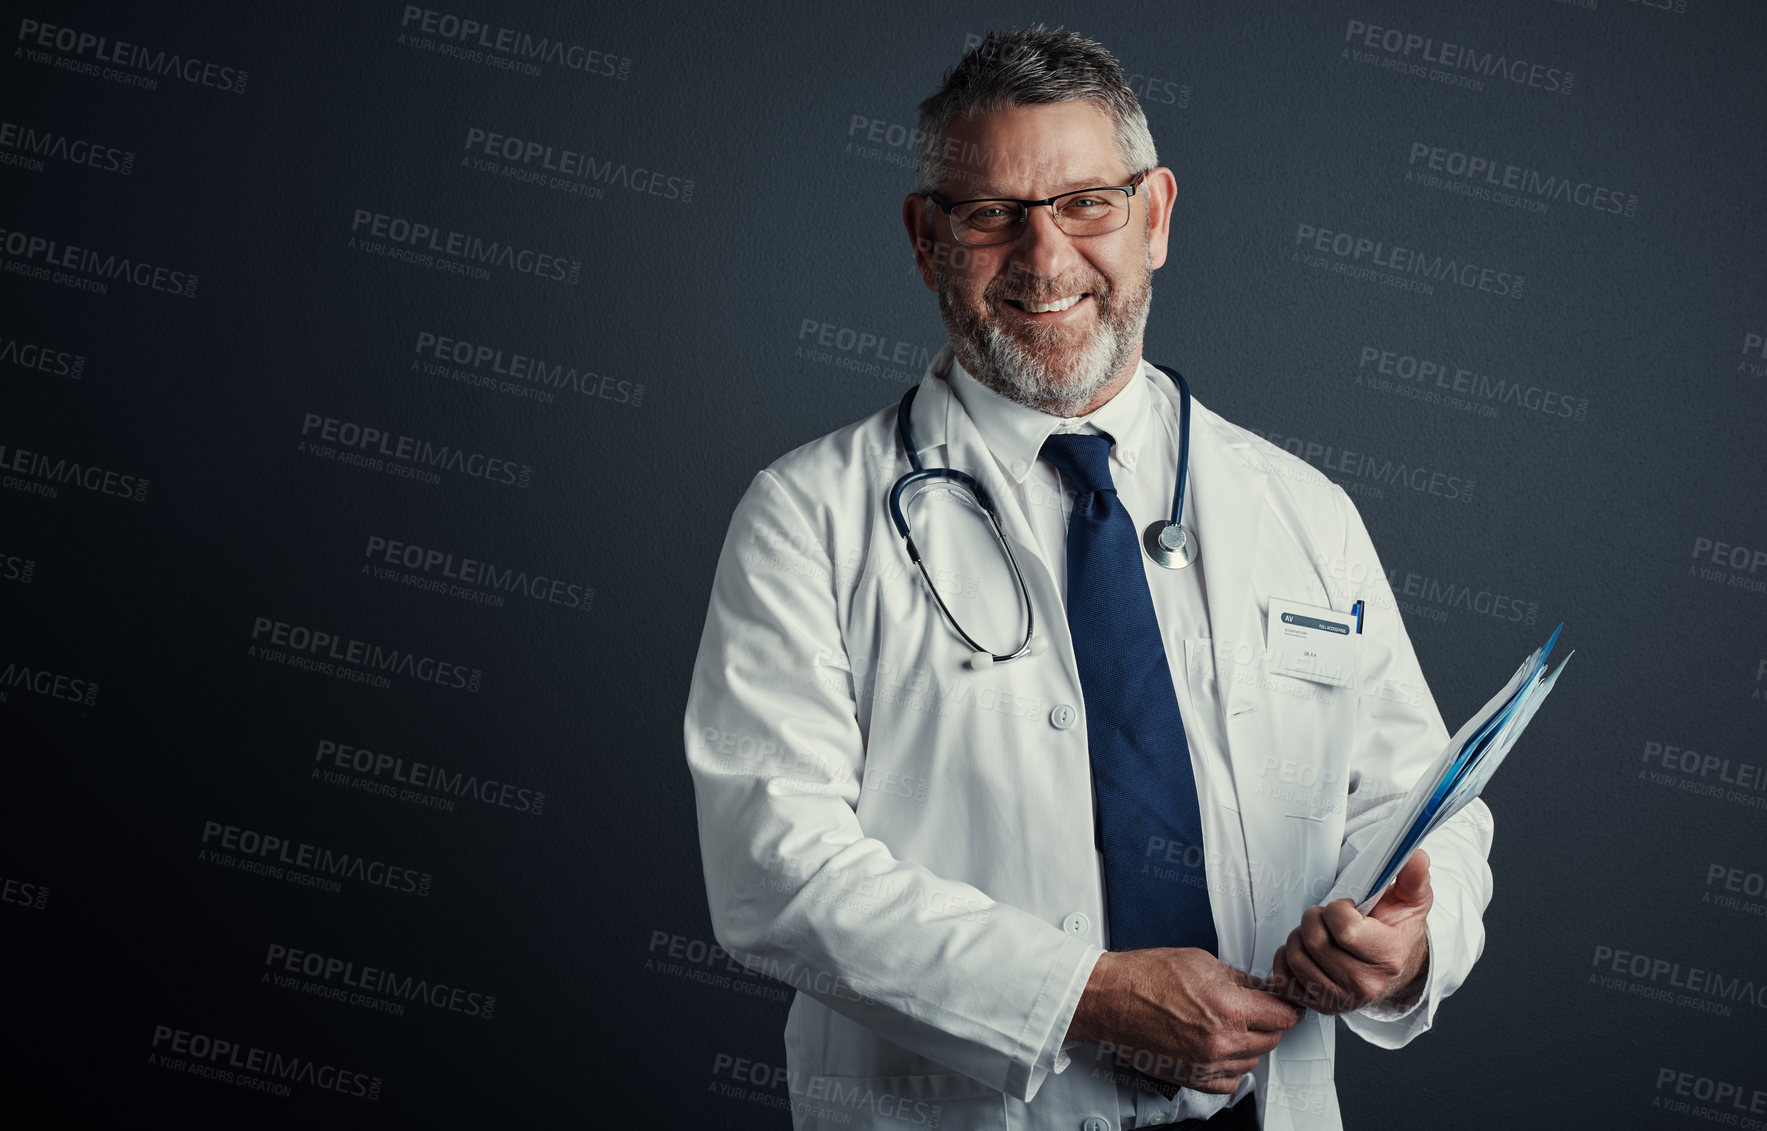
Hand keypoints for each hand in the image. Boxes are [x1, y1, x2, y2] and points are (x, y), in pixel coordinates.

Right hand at [1068, 947, 1302, 1094]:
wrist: (1110, 998)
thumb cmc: (1146, 976)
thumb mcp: (1202, 962)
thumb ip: (1241, 980)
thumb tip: (1264, 989)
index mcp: (1229, 1007)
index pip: (1284, 1016)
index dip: (1287, 1005)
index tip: (1283, 1001)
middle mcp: (1221, 1040)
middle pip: (1272, 1040)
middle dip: (1268, 1022)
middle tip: (1255, 1008)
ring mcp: (1207, 1063)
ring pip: (1253, 1061)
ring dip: (1249, 1044)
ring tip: (1228, 1024)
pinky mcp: (1192, 1078)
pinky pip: (1230, 1082)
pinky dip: (1231, 1067)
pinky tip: (1219, 1047)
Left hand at [1268, 848, 1432, 1014]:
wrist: (1393, 965)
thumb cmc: (1397, 931)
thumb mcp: (1412, 902)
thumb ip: (1413, 878)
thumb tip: (1416, 856)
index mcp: (1388, 958)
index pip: (1344, 929)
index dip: (1337, 909)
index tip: (1346, 908)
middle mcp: (1364, 985)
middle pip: (1315, 941)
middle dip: (1315, 919)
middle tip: (1327, 917)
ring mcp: (1340, 999)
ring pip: (1296, 957)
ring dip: (1300, 937)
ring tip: (1319, 933)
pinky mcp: (1318, 1006)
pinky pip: (1283, 979)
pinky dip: (1286, 960)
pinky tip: (1305, 951)